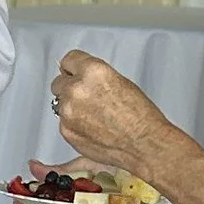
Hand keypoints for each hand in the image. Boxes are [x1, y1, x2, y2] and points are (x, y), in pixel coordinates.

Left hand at [49, 50, 171, 180]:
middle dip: (69, 88)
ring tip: (93, 115)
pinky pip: (63, 122)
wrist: (144, 144)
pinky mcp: (66, 130)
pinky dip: (73, 124)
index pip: (69, 59)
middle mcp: (76, 89)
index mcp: (93, 71)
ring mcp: (68, 112)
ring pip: (60, 103)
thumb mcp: (120, 82)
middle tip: (86, 97)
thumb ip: (95, 77)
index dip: (73, 67)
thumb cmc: (139, 115)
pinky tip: (92, 128)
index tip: (73, 72)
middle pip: (59, 82)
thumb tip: (81, 77)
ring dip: (71, 106)